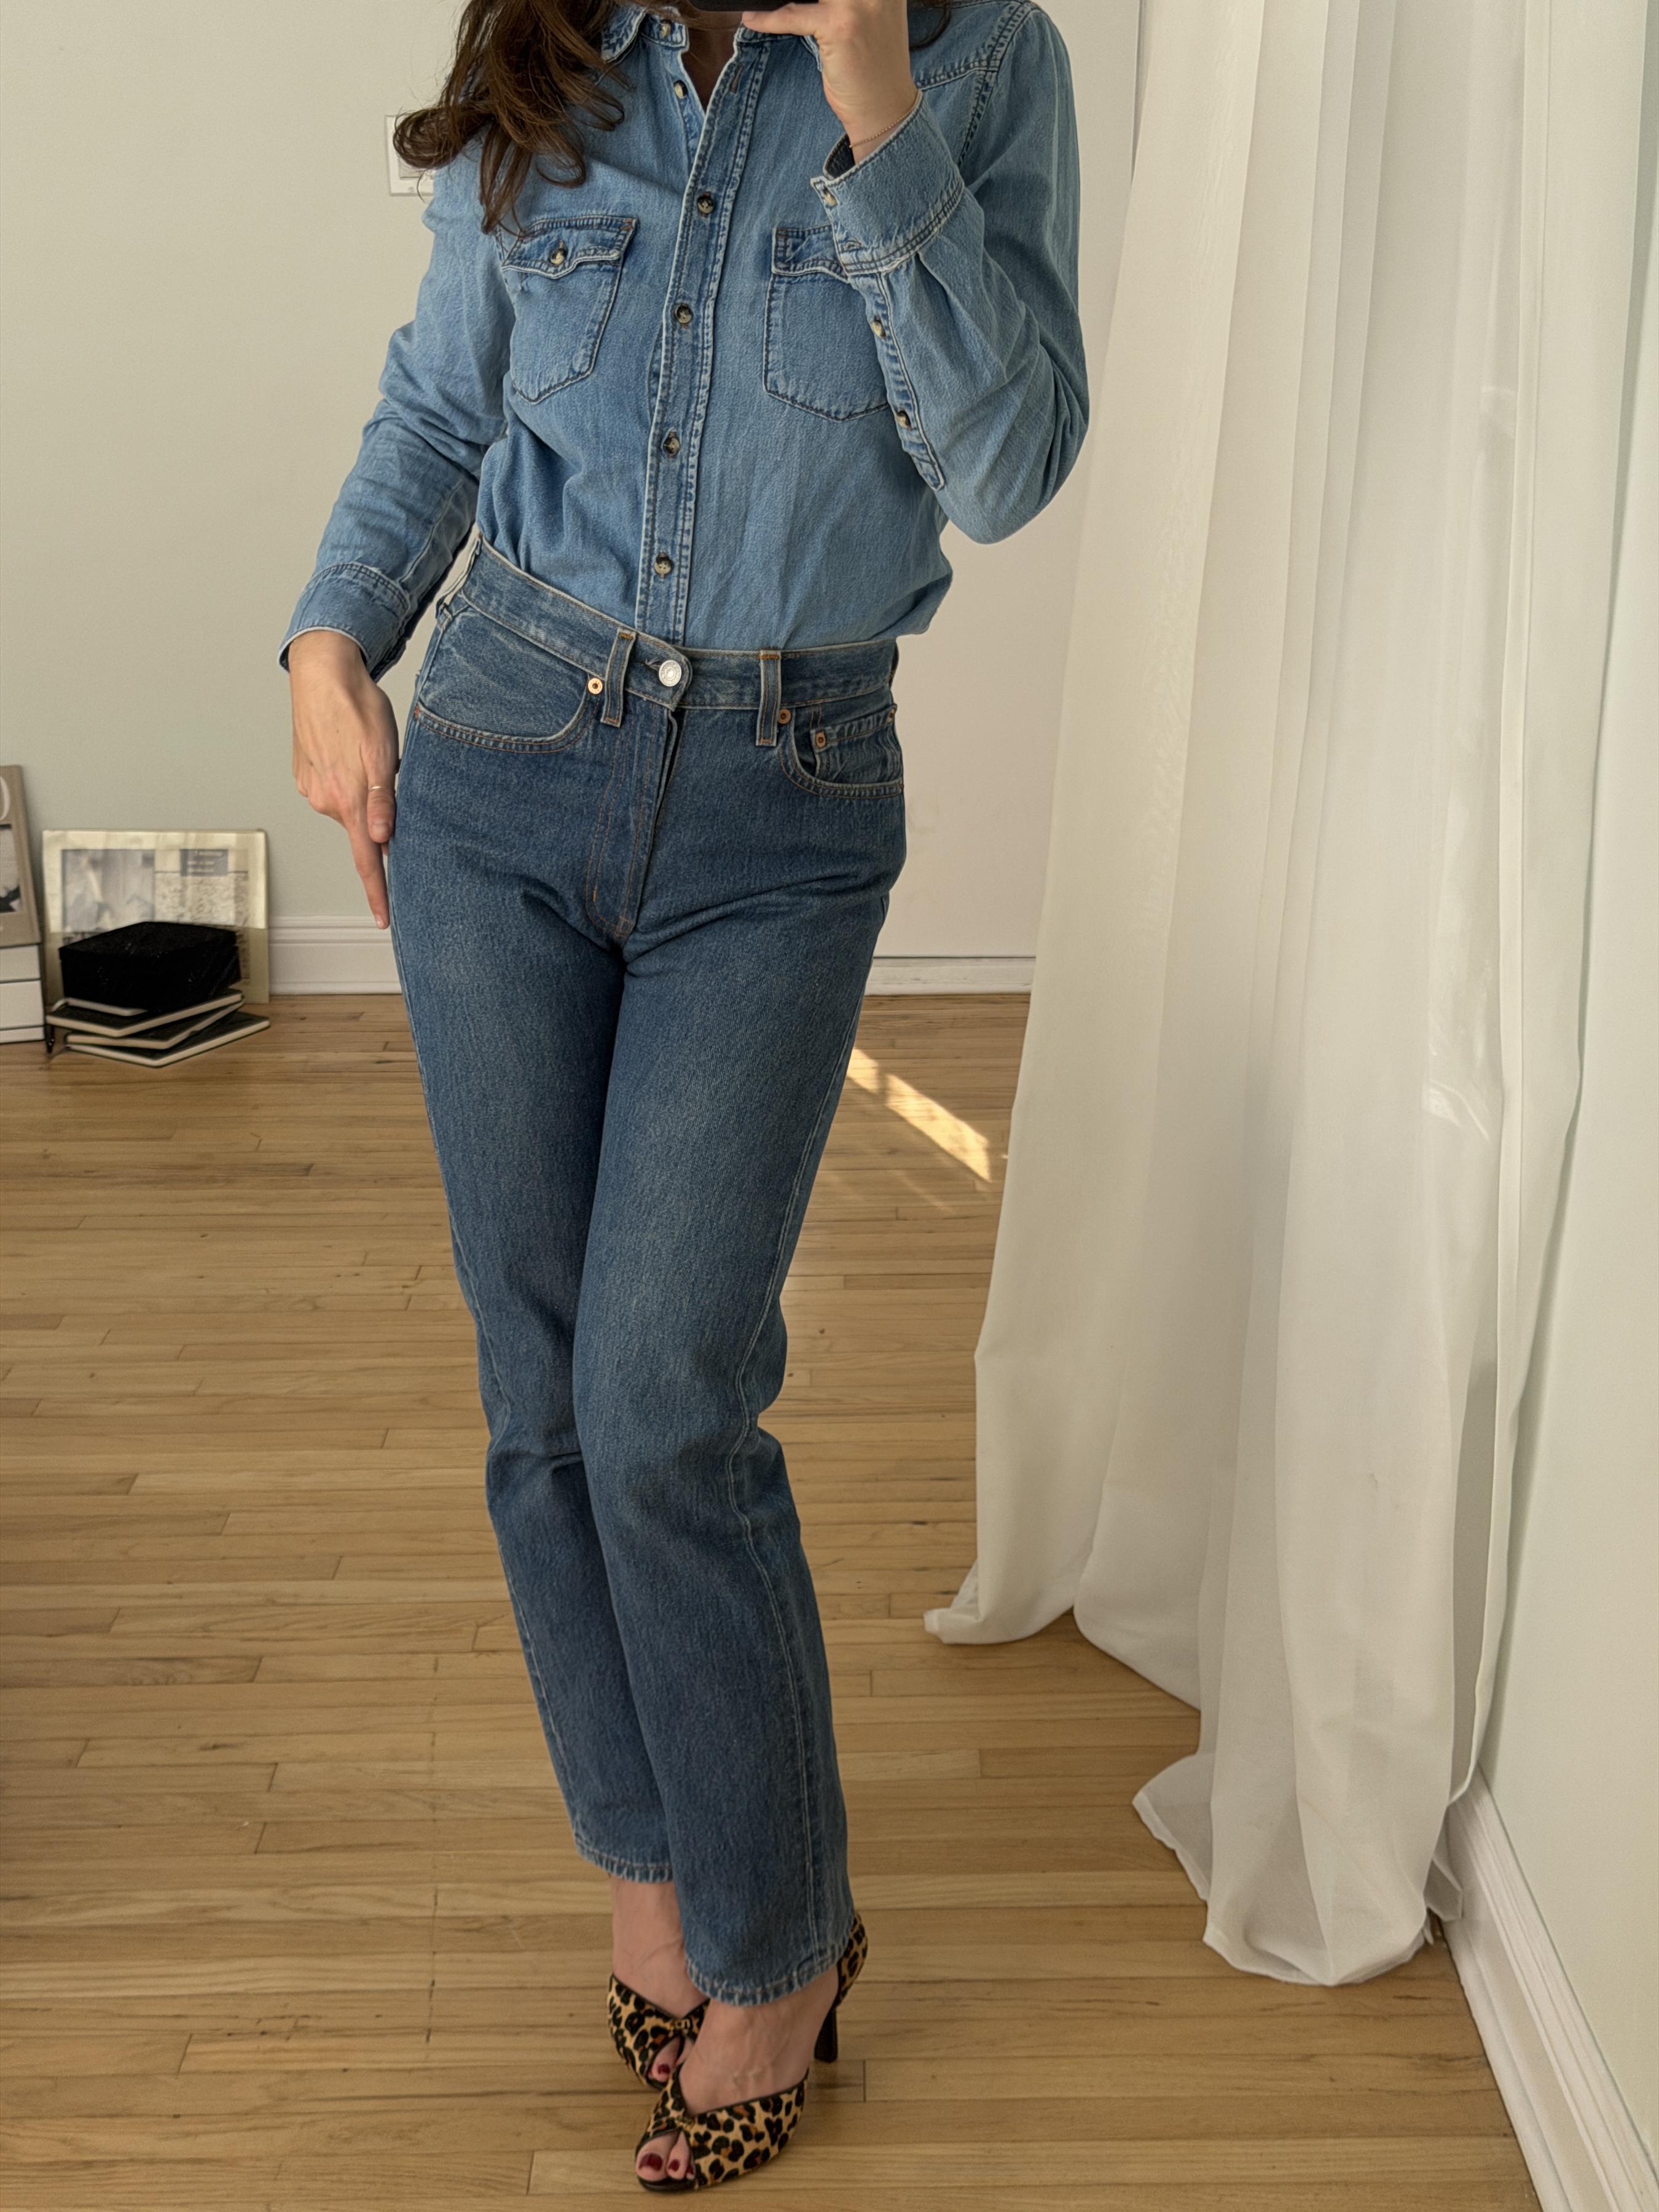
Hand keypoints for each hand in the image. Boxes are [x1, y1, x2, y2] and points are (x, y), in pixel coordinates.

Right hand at [288, 630, 400, 928]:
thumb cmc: (358, 707)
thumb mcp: (383, 752)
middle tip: (392, 785)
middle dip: (379, 823)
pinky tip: (351, 753)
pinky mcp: (305, 774)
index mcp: (349, 800)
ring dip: (365, 796)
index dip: (378, 891)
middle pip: (363, 831)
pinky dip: (348, 781)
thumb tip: (381, 840)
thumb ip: (383, 800)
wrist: (321, 671)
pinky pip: (335, 791)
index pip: (366, 860)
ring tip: (371, 758)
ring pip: (350, 809)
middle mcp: (326, 801)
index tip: (384, 919)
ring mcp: (312, 788)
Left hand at [741, 1, 916, 151]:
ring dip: (780, 0)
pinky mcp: (838, 26)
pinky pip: (793, 15)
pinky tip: (752, 20)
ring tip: (765, 3)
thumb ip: (848, 2)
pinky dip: (769, 19)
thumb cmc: (873, 70)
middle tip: (780, 2)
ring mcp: (856, 3)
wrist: (884, 109)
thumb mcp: (868, 19)